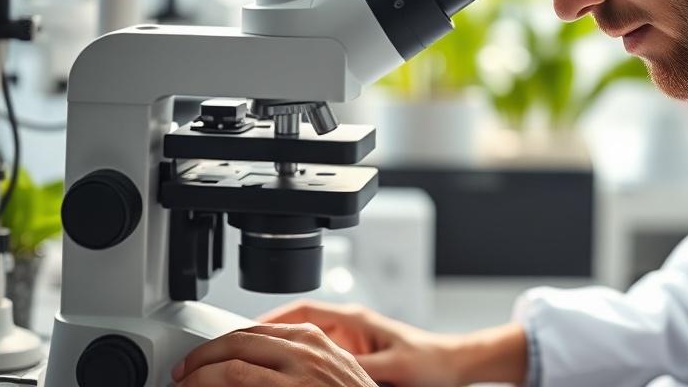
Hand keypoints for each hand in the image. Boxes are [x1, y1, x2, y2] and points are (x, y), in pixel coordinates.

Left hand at [171, 322, 376, 386]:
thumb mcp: (331, 370)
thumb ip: (300, 360)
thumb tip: (259, 363)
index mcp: (313, 338)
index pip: (254, 331)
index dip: (221, 345)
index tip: (204, 358)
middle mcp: (304, 350)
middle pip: (239, 342)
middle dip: (203, 358)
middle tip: (184, 373)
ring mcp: (299, 375)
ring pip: (234, 365)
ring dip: (201, 375)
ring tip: (186, 385)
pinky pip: (243, 386)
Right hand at [258, 301, 463, 386]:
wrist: (452, 365)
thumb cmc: (428, 361)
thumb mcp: (390, 366)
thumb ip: (359, 367)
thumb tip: (323, 370)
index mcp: (354, 319)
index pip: (303, 311)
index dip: (270, 320)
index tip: (244, 331)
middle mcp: (349, 326)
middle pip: (296, 325)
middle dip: (264, 335)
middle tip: (235, 350)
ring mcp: (350, 340)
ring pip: (303, 341)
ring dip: (278, 349)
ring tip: (250, 363)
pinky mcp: (354, 356)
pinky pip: (317, 355)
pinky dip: (296, 362)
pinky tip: (283, 376)